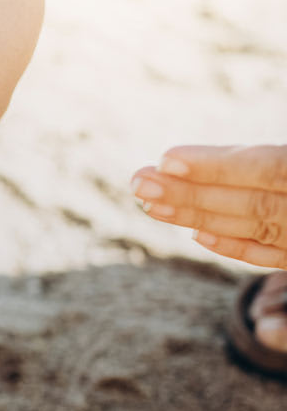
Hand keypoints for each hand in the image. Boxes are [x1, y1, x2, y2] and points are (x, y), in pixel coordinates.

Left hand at [132, 144, 286, 268]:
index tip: (166, 161)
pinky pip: (272, 256)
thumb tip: (200, 154)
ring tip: (150, 204)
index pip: (268, 168)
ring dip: (199, 216)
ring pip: (256, 227)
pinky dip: (234, 246)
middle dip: (191, 193)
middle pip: (252, 203)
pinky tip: (196, 236)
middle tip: (139, 182)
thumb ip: (268, 157)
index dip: (216, 166)